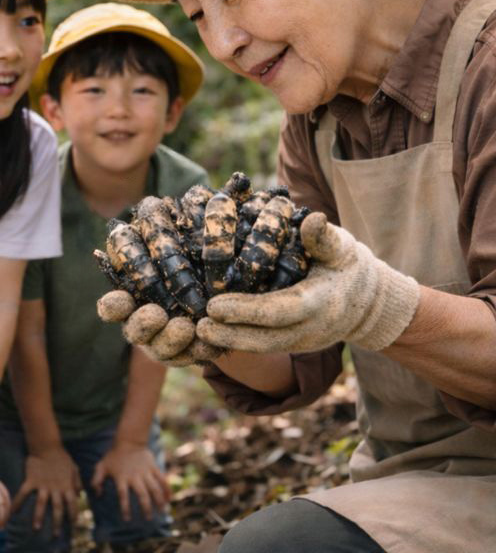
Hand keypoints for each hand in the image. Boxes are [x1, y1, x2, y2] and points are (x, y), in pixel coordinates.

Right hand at [12, 446, 80, 535]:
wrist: (46, 445)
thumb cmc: (61, 456)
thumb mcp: (73, 467)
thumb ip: (77, 481)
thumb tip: (79, 493)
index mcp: (66, 485)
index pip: (72, 502)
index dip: (74, 513)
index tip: (73, 523)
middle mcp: (55, 488)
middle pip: (58, 508)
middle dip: (58, 522)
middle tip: (56, 534)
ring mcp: (42, 485)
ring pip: (41, 504)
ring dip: (39, 516)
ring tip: (37, 528)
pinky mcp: (31, 481)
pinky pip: (23, 493)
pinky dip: (18, 502)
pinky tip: (13, 512)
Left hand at [91, 441, 169, 521]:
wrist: (129, 439)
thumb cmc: (114, 455)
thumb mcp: (102, 465)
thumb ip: (96, 480)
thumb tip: (97, 494)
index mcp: (122, 477)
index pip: (123, 495)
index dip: (125, 508)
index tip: (127, 519)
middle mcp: (134, 476)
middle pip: (142, 494)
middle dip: (146, 508)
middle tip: (148, 518)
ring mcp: (145, 471)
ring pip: (154, 488)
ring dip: (159, 500)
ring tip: (162, 511)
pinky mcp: (153, 467)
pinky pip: (162, 479)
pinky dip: (167, 489)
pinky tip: (169, 499)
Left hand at [198, 213, 419, 352]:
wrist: (368, 302)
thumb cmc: (348, 265)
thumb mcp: (342, 247)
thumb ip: (324, 237)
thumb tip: (312, 218)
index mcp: (321, 303)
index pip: (280, 311)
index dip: (246, 310)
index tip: (214, 306)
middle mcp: (311, 329)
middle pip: (267, 339)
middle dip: (231, 334)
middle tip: (198, 326)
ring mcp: (302, 342)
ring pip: (263, 348)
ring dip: (230, 342)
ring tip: (198, 332)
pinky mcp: (293, 344)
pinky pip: (264, 346)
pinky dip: (238, 341)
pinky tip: (213, 334)